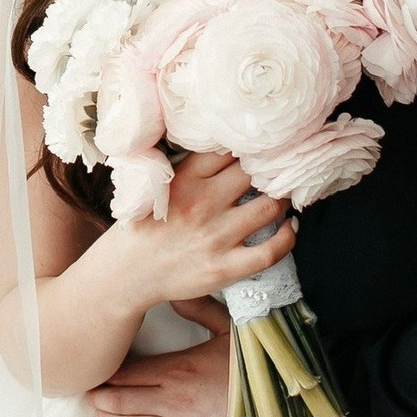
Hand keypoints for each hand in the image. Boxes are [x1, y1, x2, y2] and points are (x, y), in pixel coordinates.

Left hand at [85, 297, 246, 416]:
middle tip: (86, 394)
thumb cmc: (260, 367)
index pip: (127, 372)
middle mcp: (172, 401)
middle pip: (120, 401)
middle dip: (98, 398)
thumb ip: (201, 310)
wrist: (286, 411)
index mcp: (177, 369)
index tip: (94, 369)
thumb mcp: (233, 330)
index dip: (106, 372)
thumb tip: (177, 293)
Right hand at [106, 152, 294, 318]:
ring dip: (282, 200)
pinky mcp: (223, 268)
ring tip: (282, 197)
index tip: (262, 145)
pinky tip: (289, 228)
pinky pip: (269, 251)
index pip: (229, 149)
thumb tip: (228, 144)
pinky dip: (287, 238)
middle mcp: (203, 203)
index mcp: (185, 179)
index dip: (250, 145)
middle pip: (253, 174)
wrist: (127, 272)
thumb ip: (191, 166)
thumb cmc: (144, 225)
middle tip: (279, 170)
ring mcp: (215, 237)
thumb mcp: (157, 185)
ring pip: (268, 207)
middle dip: (270, 169)